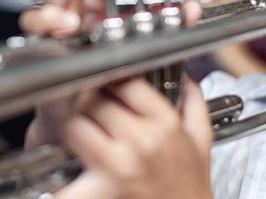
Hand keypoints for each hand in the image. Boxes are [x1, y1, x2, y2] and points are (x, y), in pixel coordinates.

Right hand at [20, 0, 202, 145]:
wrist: (82, 117)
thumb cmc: (109, 80)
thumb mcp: (143, 47)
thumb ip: (166, 25)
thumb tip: (193, 8)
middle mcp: (80, 0)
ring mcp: (60, 15)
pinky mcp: (43, 38)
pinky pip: (36, 21)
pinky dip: (50, 16)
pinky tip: (70, 21)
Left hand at [56, 77, 212, 198]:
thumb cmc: (190, 187)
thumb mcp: (200, 141)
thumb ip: (193, 103)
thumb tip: (184, 77)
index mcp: (165, 124)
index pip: (126, 84)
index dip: (114, 82)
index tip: (110, 88)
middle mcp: (141, 142)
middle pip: (95, 103)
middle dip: (91, 103)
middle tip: (94, 111)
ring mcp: (118, 166)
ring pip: (74, 127)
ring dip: (75, 127)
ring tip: (83, 133)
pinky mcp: (100, 191)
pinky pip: (69, 172)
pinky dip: (65, 171)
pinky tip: (74, 164)